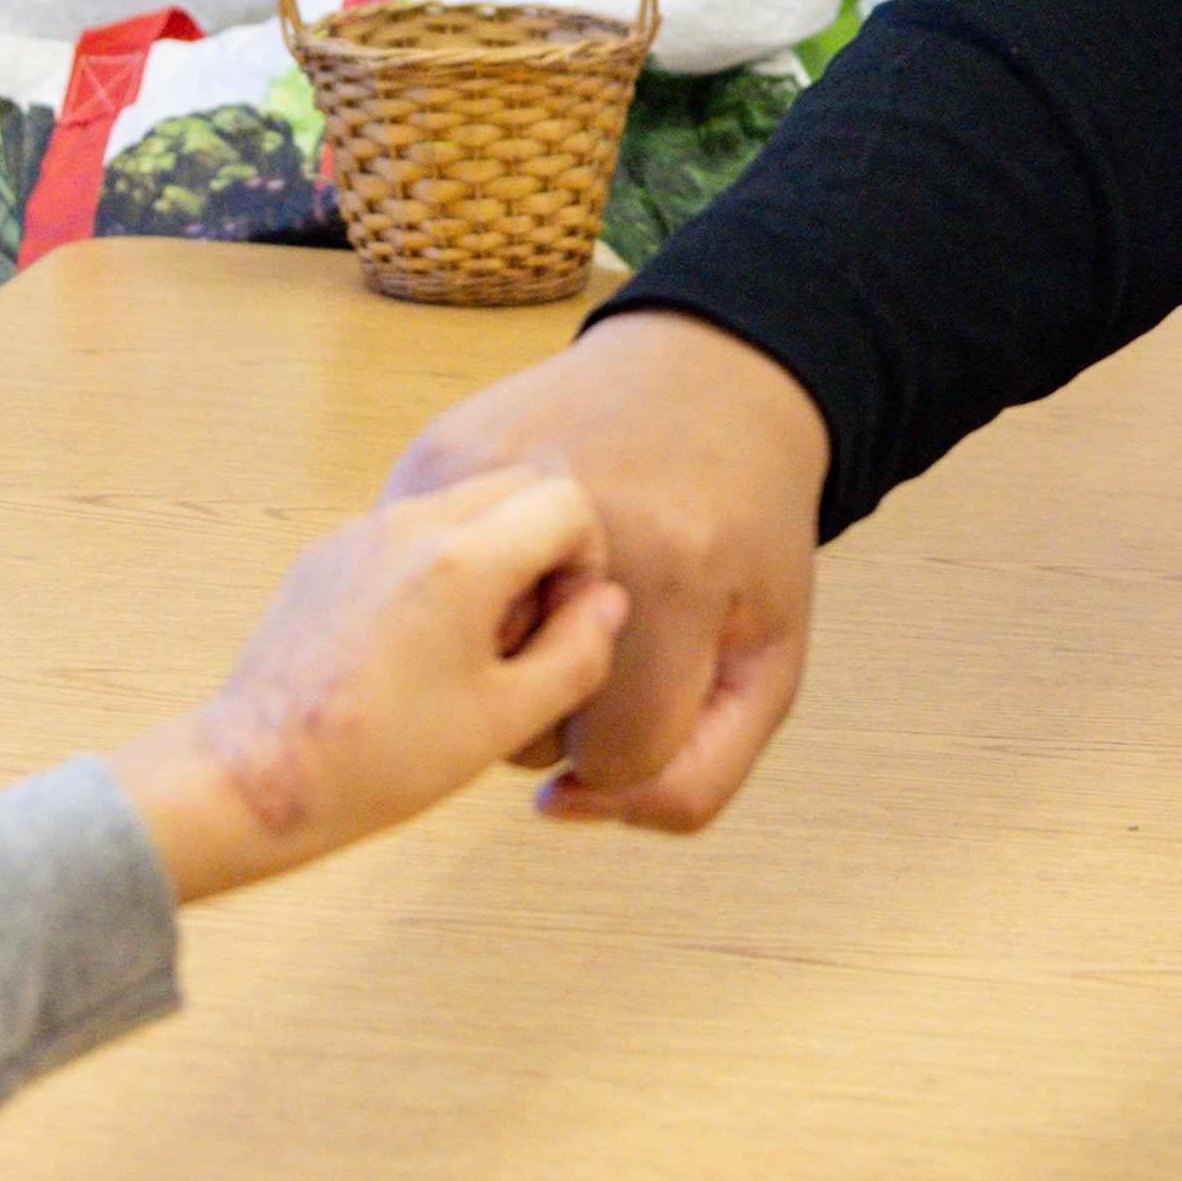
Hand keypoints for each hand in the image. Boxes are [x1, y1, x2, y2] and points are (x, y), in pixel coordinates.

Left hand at [113, 466, 627, 901]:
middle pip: (517, 486)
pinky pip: (407, 532)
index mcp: (462, 558)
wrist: (256, 775)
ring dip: (490, 553)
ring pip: (461, 504)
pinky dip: (435, 566)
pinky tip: (415, 647)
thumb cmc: (379, 760)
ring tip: (470, 644)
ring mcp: (360, 533)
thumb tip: (606, 604)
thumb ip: (578, 653)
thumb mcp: (504, 721)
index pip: (567, 502)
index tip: (562, 622)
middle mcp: (408, 524)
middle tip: (524, 629)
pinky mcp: (326, 554)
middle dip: (542, 546)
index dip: (585, 560)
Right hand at [379, 309, 824, 831]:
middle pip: (515, 719)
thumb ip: (694, 780)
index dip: (636, 739)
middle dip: (561, 701)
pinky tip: (515, 554)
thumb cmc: (746, 533)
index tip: (658, 682)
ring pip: (449, 658)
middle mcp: (573, 512)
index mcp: (674, 574)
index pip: (611, 756)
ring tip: (559, 590)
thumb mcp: (768, 665)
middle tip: (611, 627)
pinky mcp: (430, 451)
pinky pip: (414, 582)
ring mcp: (490, 474)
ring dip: (501, 652)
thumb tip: (556, 805)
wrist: (711, 376)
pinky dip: (457, 591)